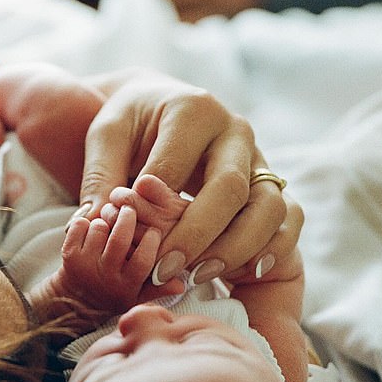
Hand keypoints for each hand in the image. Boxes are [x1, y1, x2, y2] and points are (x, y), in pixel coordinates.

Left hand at [49, 206, 181, 323]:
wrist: (76, 301)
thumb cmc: (113, 294)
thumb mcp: (138, 296)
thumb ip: (159, 287)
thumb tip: (182, 283)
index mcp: (128, 285)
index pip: (144, 260)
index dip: (151, 241)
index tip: (155, 230)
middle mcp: (107, 276)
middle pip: (119, 239)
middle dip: (128, 218)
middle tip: (131, 210)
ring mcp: (86, 265)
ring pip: (99, 228)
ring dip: (105, 220)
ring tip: (110, 222)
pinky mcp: (69, 254)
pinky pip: (80, 225)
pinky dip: (86, 221)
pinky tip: (92, 228)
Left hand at [79, 68, 302, 283]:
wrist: (163, 106)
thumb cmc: (133, 123)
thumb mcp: (106, 138)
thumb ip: (99, 177)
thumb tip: (92, 224)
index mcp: (193, 110)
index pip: (177, 168)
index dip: (155, 211)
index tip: (134, 243)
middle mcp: (235, 131)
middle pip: (230, 188)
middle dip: (197, 236)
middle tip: (165, 270)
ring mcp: (259, 157)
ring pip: (268, 206)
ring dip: (236, 248)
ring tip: (199, 275)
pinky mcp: (271, 182)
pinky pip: (289, 217)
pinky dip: (272, 247)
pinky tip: (243, 273)